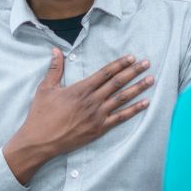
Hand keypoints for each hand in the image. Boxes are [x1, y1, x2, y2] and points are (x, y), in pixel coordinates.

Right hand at [4, 50, 153, 183]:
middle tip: (147, 63)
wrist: (40, 140)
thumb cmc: (41, 114)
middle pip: (117, 83)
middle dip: (134, 72)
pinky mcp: (99, 129)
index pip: (105, 73)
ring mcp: (97, 116)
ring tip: (150, 79)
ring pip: (122, 98)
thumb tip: (56, 50)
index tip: (131, 57)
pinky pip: (121, 118)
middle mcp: (92, 101)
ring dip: (138, 88)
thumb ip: (55, 68)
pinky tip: (145, 103)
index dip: (119, 64)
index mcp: (80, 89)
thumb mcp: (45, 88)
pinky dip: (134, 110)